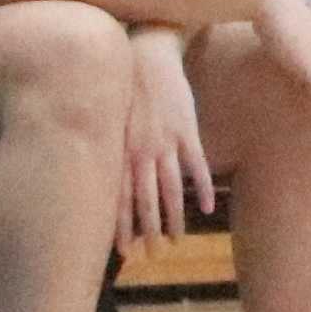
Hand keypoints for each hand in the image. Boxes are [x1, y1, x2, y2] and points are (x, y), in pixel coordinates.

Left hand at [117, 30, 215, 251]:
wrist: (146, 56)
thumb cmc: (125, 88)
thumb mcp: (111, 120)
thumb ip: (112, 149)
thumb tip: (104, 175)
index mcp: (120, 151)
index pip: (119, 197)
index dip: (121, 226)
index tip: (124, 251)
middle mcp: (140, 151)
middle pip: (144, 200)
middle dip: (147, 230)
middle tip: (151, 255)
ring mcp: (165, 142)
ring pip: (170, 189)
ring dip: (173, 218)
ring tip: (176, 241)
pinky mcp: (187, 131)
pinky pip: (196, 166)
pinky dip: (201, 188)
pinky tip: (206, 209)